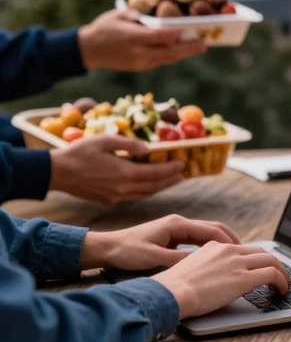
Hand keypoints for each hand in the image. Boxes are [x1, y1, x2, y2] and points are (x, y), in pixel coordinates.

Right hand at [49, 135, 185, 203]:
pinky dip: (146, 192)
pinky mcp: (108, 200)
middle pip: (153, 186)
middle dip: (170, 180)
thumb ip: (129, 145)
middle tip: (183, 174)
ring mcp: (115, 197)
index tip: (183, 164)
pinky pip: (133, 197)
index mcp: (123, 173)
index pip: (155, 173)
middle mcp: (122, 189)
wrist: (56, 173)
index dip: (171, 169)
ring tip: (172, 180)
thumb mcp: (105, 141)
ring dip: (160, 187)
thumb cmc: (79, 152)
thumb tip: (148, 150)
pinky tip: (149, 186)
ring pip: (144, 194)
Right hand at [78, 9, 205, 71]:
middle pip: (168, 52)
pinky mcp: (139, 67)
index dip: (174, 35)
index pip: (158, 37)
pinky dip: (172, 56)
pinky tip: (182, 51)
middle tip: (204, 44)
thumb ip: (139, 15)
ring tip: (198, 48)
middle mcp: (138, 52)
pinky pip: (160, 61)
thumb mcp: (119, 15)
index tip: (187, 31)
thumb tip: (157, 14)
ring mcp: (139, 62)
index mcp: (132, 37)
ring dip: (183, 54)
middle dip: (188, 49)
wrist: (87, 50)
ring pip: (167, 59)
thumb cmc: (104, 27)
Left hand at [80, 214, 240, 269]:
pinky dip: (209, 245)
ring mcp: (175, 228)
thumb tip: (200, 263)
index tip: (240, 251)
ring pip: (206, 232)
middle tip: (245, 251)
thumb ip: (178, 259)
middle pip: (212, 227)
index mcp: (177, 224)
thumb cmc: (126, 251)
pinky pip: (197, 238)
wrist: (106, 248)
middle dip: (230, 238)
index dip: (227, 241)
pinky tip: (214, 255)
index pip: (210, 230)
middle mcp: (179, 223)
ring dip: (221, 241)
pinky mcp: (172, 236)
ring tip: (234, 254)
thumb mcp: (153, 258)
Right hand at [152, 242, 290, 319]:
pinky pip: (272, 274)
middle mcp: (228, 250)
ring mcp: (237, 263)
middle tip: (278, 274)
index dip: (255, 258)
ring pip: (271, 260)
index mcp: (214, 246)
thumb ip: (203, 267)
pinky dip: (282, 281)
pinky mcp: (244, 278)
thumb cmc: (173, 288)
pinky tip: (282, 289)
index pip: (242, 248)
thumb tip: (209, 278)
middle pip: (261, 252)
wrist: (171, 293)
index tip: (260, 266)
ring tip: (285, 283)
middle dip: (272, 263)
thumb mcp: (188, 268)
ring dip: (281, 272)